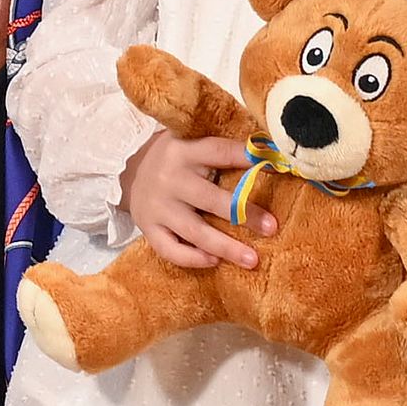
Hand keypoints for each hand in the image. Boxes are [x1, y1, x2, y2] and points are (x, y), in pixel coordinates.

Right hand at [122, 130, 269, 270]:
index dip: (247, 159)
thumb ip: (223, 150)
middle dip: (243, 214)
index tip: (277, 168)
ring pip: (194, 231)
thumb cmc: (175, 159)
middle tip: (271, 227)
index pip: (219, 152)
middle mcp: (169, 178)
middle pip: (210, 199)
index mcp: (183, 150)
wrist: (128, 172)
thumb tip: (272, 155)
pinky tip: (214, 261)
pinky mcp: (148, 229)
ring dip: (225, 247)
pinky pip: (170, 250)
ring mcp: (157, 207)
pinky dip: (193, 258)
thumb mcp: (192, 143)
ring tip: (252, 260)